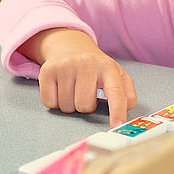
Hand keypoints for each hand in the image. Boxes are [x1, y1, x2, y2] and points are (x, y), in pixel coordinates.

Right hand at [19, 28, 137, 126]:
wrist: (70, 48)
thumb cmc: (96, 68)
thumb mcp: (116, 75)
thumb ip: (126, 92)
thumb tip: (126, 108)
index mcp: (108, 67)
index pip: (116, 92)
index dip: (117, 111)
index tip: (117, 126)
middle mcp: (87, 64)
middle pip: (85, 106)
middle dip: (85, 106)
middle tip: (85, 93)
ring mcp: (66, 66)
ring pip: (67, 106)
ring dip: (70, 104)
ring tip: (73, 90)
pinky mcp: (48, 71)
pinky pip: (50, 103)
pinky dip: (54, 102)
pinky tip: (60, 89)